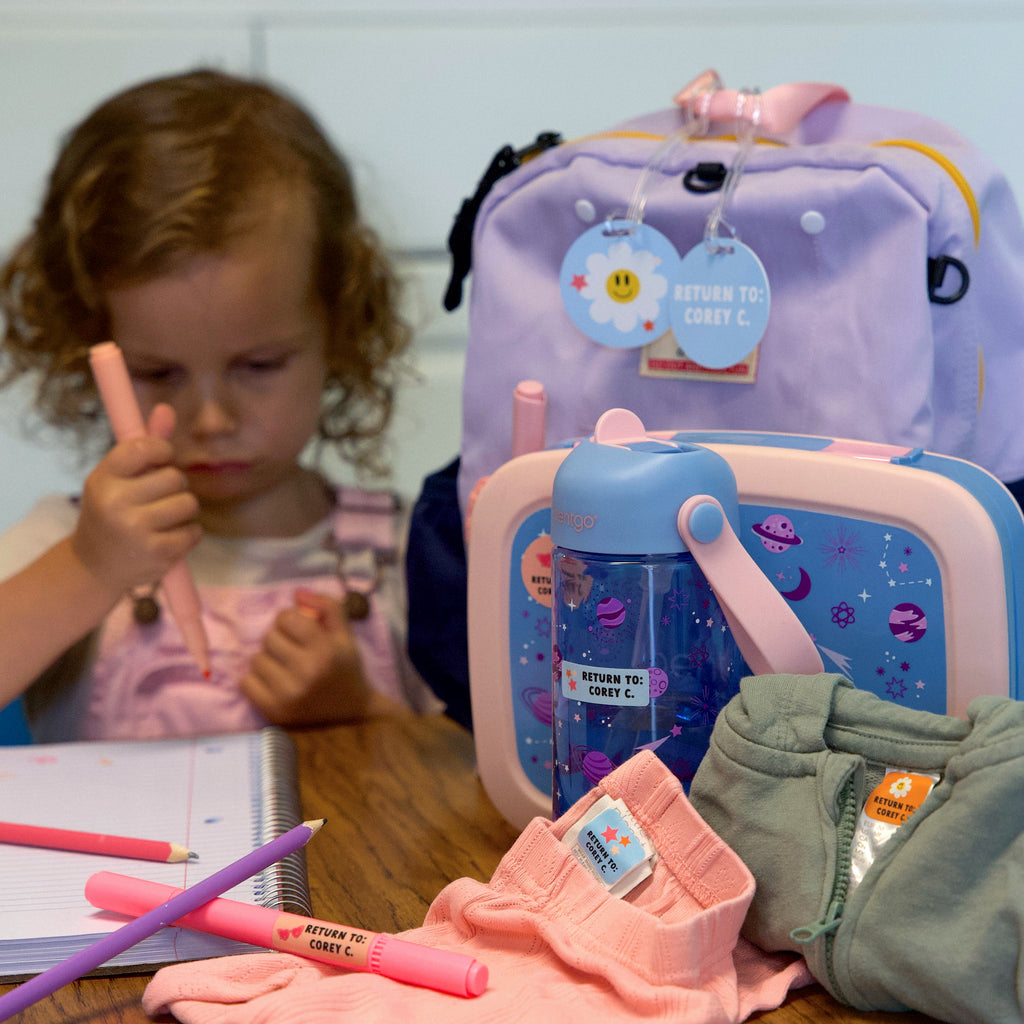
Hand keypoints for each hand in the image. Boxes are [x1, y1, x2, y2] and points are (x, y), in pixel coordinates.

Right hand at [71, 404, 200, 595]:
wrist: (95, 566)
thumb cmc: (112, 511)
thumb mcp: (117, 477)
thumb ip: (144, 445)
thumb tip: (167, 409)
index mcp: (103, 478)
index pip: (145, 447)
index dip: (162, 450)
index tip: (160, 460)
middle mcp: (116, 503)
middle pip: (175, 477)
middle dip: (174, 486)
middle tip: (157, 498)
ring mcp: (136, 530)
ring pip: (189, 503)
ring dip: (183, 510)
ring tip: (163, 519)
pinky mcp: (156, 553)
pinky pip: (194, 531)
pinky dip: (188, 534)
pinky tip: (168, 538)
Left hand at [240, 588, 371, 726]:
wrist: (350, 713)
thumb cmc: (345, 669)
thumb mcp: (344, 634)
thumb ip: (327, 607)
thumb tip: (297, 593)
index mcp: (325, 650)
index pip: (286, 618)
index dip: (290, 620)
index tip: (299, 630)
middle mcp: (306, 672)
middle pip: (269, 638)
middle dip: (279, 640)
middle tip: (293, 651)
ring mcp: (288, 694)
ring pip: (256, 659)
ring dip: (268, 660)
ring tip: (284, 668)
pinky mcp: (274, 711)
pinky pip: (246, 683)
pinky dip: (256, 680)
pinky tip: (273, 683)